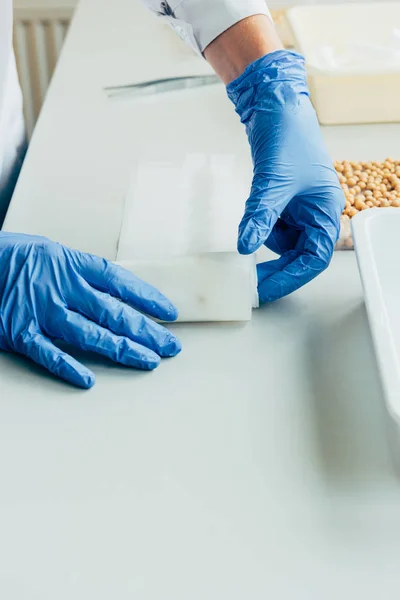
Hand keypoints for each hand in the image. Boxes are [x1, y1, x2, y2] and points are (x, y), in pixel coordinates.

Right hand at [0, 233, 180, 387]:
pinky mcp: (20, 332)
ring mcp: (42, 311)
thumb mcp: (53, 253)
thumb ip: (82, 274)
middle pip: (113, 312)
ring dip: (122, 349)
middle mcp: (62, 287)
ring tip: (148, 360)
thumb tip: (117, 291)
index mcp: (71, 264)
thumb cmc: (14, 257)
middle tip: (170, 345)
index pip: (119, 282)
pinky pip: (48, 353)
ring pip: (90, 334)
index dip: (147, 297)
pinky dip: (68, 367)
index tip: (169, 312)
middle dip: (146, 330)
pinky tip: (89, 380)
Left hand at [227, 50, 344, 301]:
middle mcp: (315, 212)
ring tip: (247, 239)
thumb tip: (245, 247)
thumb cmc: (287, 136)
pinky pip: (270, 224)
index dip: (291, 278)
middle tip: (249, 283)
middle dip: (275, 269)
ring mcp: (299, 207)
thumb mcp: (272, 183)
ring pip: (282, 241)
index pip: (313, 259)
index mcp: (326, 211)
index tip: (265, 291)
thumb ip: (259, 216)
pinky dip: (258, 226)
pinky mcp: (282, 199)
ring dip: (263, 244)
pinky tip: (249, 219)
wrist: (274, 103)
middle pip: (298, 255)